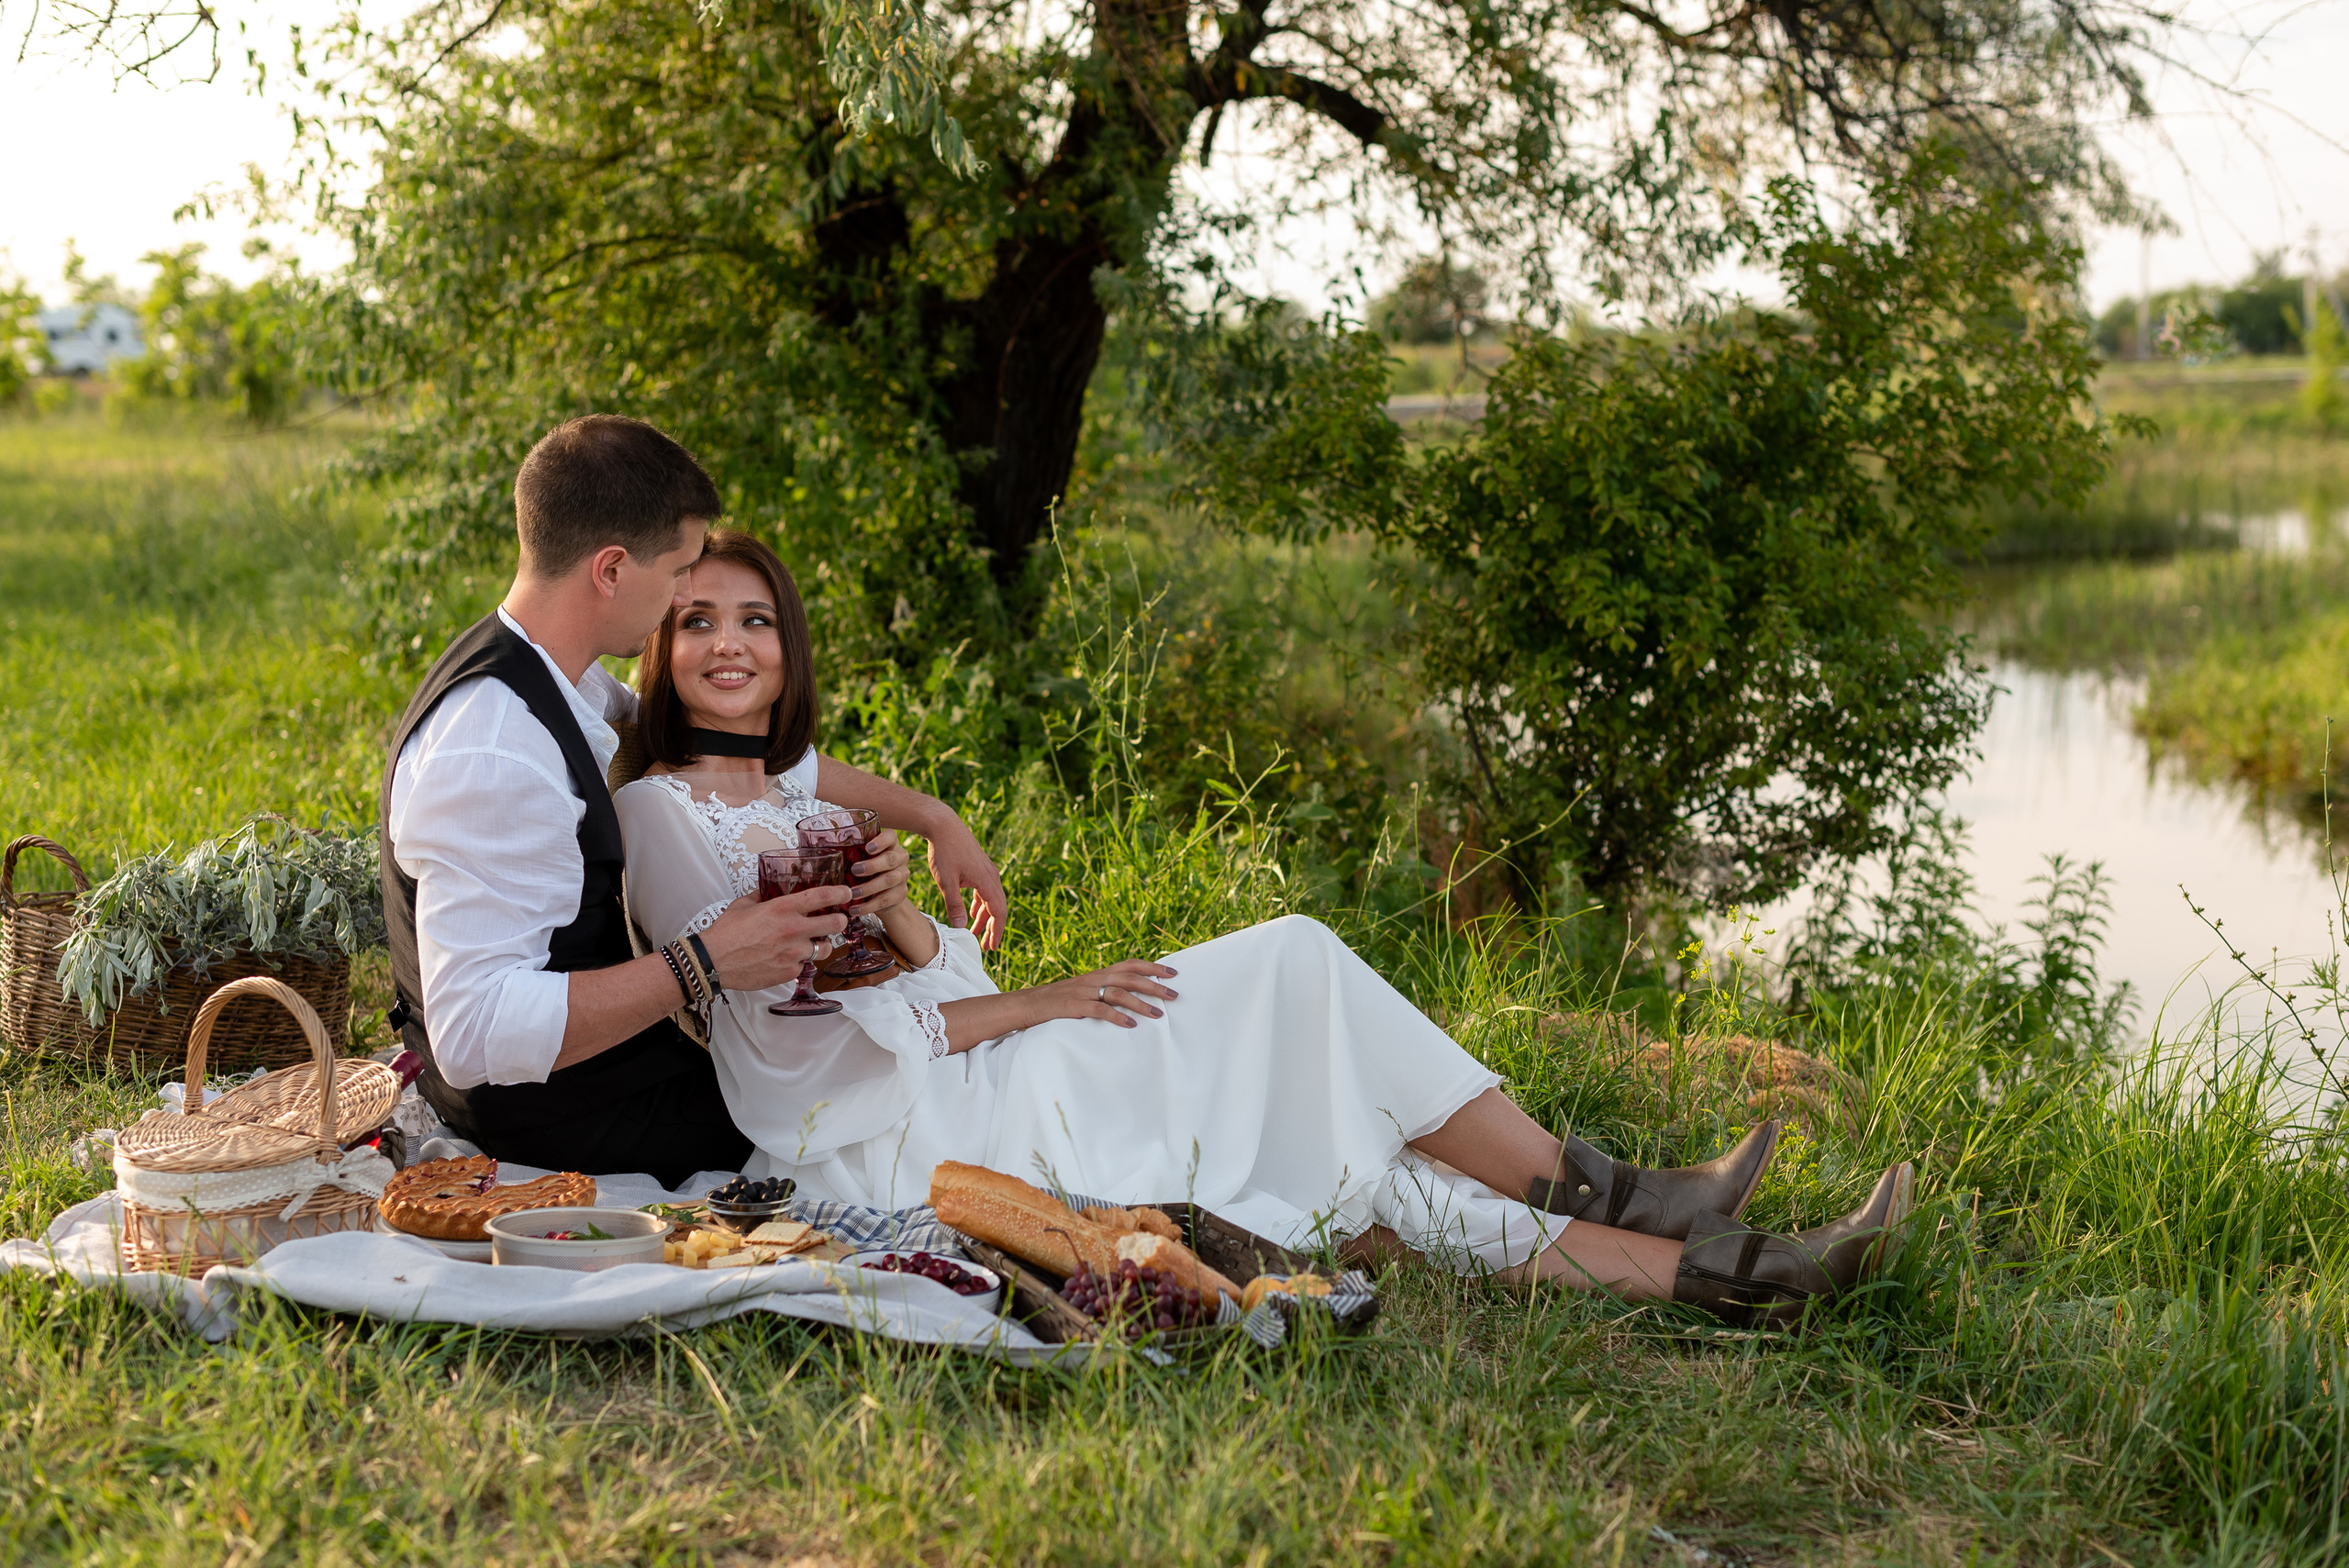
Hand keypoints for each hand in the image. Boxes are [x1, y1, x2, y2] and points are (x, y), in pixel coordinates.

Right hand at [694, 886, 851, 991]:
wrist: (713, 961)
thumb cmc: (726, 933)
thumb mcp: (743, 905)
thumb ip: (761, 896)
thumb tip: (768, 892)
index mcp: (783, 909)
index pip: (822, 897)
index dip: (840, 894)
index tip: (847, 893)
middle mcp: (793, 930)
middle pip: (835, 924)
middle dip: (840, 921)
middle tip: (837, 920)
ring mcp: (793, 953)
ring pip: (823, 948)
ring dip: (820, 944)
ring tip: (810, 943)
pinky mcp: (789, 972)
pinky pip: (804, 965)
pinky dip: (799, 962)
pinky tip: (787, 958)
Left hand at [845, 829, 912, 919]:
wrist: (884, 893)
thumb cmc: (866, 869)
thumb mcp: (860, 858)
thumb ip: (850, 852)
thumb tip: (818, 851)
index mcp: (890, 844)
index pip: (890, 837)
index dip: (881, 841)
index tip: (868, 848)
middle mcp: (900, 858)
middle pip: (891, 859)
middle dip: (873, 865)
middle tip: (855, 870)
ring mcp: (902, 876)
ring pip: (890, 880)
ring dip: (869, 887)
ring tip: (852, 893)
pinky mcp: (901, 894)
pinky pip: (886, 899)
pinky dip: (869, 905)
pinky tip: (855, 908)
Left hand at [923, 812, 1008, 950]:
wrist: (943, 824)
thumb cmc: (944, 851)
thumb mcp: (946, 882)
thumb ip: (954, 905)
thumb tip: (961, 927)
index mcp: (987, 882)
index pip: (999, 913)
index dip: (997, 932)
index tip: (992, 947)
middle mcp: (991, 876)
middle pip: (998, 908)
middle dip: (992, 928)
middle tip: (986, 946)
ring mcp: (986, 870)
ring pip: (991, 900)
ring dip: (984, 917)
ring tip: (975, 932)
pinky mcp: (979, 866)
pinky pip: (984, 890)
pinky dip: (980, 904)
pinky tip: (972, 912)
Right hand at [1019, 959, 1179, 1029]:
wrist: (1028, 1005)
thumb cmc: (1060, 1001)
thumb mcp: (1085, 991)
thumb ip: (1105, 991)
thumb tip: (1132, 997)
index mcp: (1098, 974)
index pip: (1130, 964)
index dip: (1152, 967)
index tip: (1173, 973)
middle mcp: (1094, 979)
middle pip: (1129, 977)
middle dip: (1154, 985)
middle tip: (1174, 995)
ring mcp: (1083, 992)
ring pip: (1118, 993)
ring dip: (1140, 1003)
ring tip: (1157, 1014)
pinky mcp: (1073, 1007)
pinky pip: (1099, 1010)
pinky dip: (1117, 1017)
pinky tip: (1130, 1024)